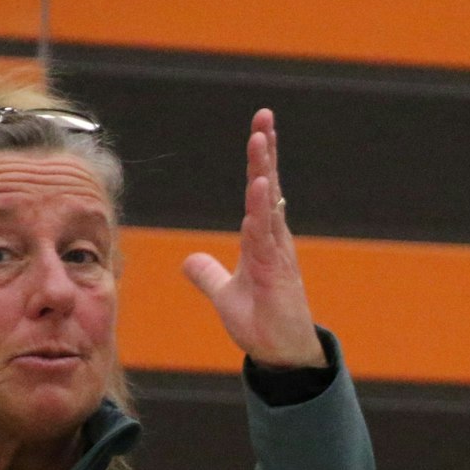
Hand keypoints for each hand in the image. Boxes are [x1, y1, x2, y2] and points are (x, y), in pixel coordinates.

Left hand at [182, 108, 326, 367]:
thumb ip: (208, 274)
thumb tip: (189, 260)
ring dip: (263, 170)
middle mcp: (273, 239)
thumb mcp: (225, 294)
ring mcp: (275, 253)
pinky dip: (261, 208)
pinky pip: (265, 233)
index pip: (260, 192)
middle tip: (264, 116)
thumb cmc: (262, 322)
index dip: (260, 161)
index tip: (261, 129)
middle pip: (268, 186)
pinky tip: (259, 185)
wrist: (281, 353)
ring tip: (260, 138)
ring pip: (267, 203)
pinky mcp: (274, 270)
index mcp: (263, 239)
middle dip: (266, 151)